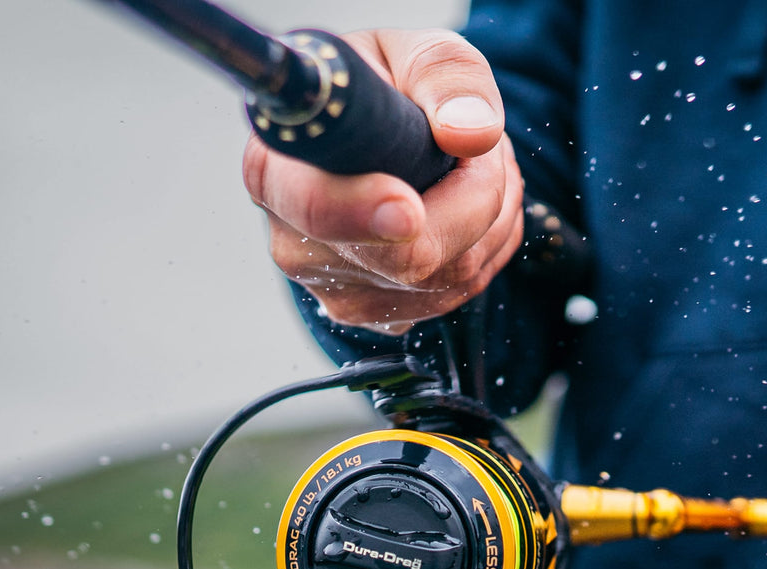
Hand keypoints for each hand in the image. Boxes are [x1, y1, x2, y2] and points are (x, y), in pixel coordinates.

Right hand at [242, 28, 523, 334]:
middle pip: (410, 256)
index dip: (364, 213)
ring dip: (489, 217)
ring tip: (469, 167)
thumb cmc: (385, 90)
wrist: (376, 136)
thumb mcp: (415, 53)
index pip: (315, 209)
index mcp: (277, 171)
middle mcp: (295, 245)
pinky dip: (483, 248)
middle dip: (475, 195)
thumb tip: (471, 135)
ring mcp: (336, 293)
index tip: (408, 211)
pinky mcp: (378, 316)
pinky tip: (465, 209)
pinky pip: (457, 293)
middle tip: (478, 145)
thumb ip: (446, 77)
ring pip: (450, 278)